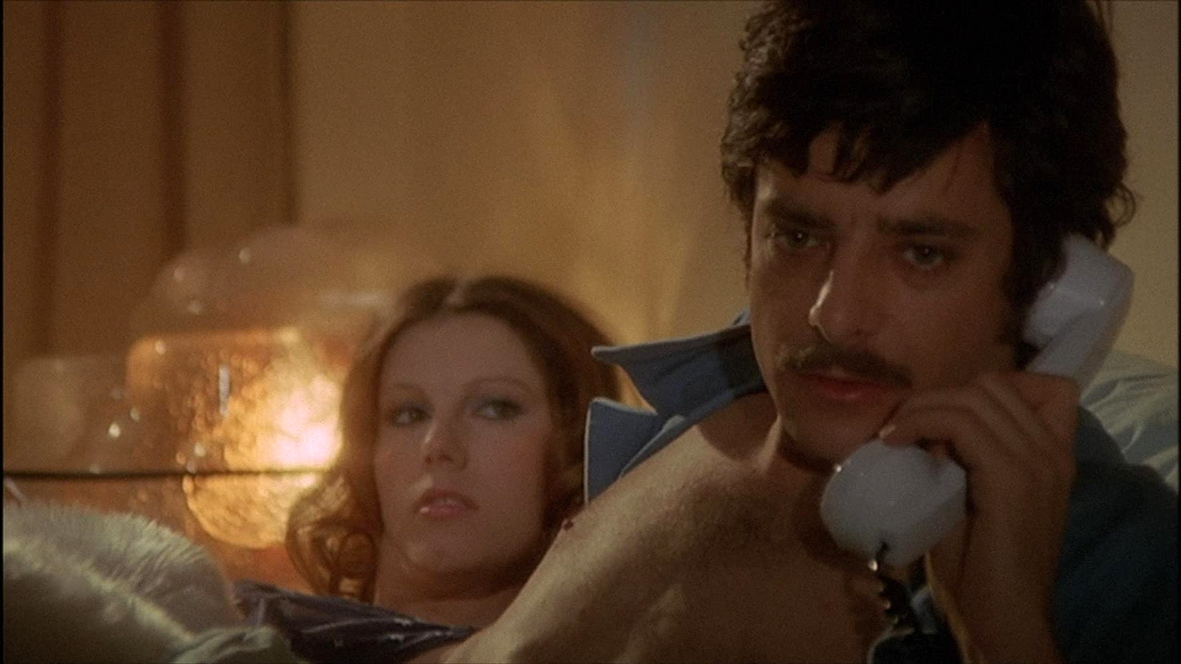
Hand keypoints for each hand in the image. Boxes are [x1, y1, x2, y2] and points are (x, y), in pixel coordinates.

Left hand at [880, 371, 1078, 663]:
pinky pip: (959, 423)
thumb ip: (965, 457)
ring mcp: (1037, 462)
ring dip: (923, 407)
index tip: (947, 413)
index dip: (991, 388)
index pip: (1046, 386)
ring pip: (974, 397)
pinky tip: (895, 441)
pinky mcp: (1011, 478)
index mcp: (1055, 455)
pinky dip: (920, 422)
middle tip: (903, 422)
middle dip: (939, 395)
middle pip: (994, 385)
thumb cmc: (984, 565)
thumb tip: (928, 428)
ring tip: (895, 432)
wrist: (1005, 614)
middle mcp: (1054, 451)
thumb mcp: (976, 496)